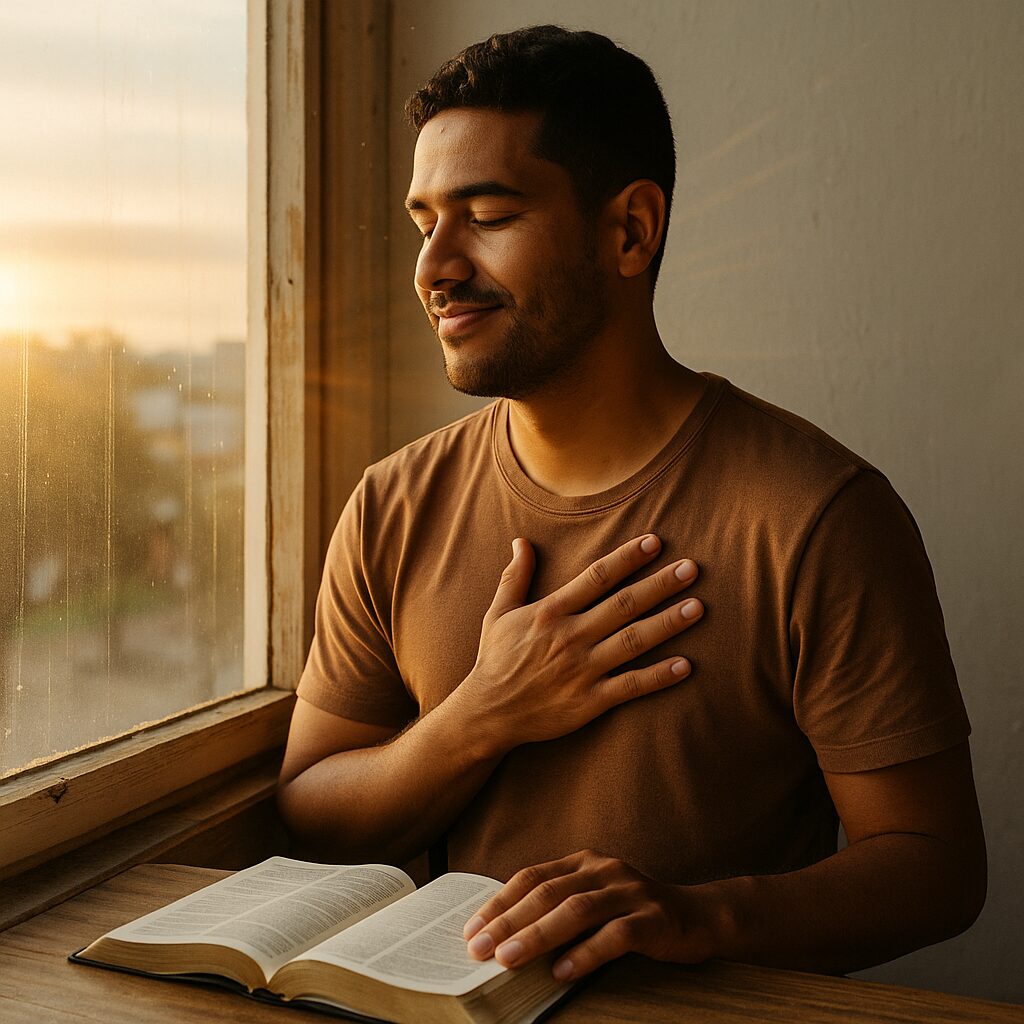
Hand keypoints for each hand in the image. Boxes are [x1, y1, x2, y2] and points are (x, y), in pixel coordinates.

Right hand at [459, 535, 702, 752]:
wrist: (487, 713)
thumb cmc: (494, 660)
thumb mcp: (498, 613)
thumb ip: (515, 577)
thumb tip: (521, 540)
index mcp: (551, 612)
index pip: (597, 577)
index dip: (628, 558)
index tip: (655, 542)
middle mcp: (571, 637)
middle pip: (623, 605)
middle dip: (660, 585)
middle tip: (691, 568)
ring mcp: (582, 670)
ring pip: (633, 642)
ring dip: (668, 624)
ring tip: (698, 607)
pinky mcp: (589, 702)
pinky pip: (630, 686)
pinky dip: (658, 676)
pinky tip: (686, 665)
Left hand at [462, 849, 717, 980]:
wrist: (699, 916)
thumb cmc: (634, 914)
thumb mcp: (594, 902)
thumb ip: (559, 910)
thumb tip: (505, 939)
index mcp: (584, 862)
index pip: (531, 877)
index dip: (499, 902)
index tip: (471, 930)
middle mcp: (604, 870)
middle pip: (547, 893)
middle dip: (508, 921)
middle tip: (478, 948)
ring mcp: (630, 891)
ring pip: (576, 911)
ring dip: (537, 936)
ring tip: (508, 960)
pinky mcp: (653, 918)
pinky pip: (615, 936)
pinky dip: (585, 954)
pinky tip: (562, 972)